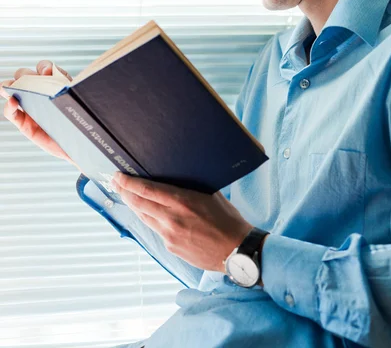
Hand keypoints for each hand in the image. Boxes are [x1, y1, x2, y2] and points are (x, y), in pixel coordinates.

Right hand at [0, 60, 80, 169]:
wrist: (79, 147)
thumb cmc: (81, 123)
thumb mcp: (80, 104)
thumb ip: (75, 92)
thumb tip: (68, 83)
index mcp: (54, 85)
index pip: (45, 68)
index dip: (44, 67)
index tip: (48, 72)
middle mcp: (40, 93)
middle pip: (25, 75)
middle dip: (25, 74)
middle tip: (31, 81)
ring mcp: (30, 107)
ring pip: (13, 90)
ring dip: (9, 85)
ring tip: (11, 87)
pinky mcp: (24, 124)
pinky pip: (12, 113)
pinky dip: (9, 107)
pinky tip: (12, 103)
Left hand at [111, 172, 252, 271]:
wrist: (236, 251)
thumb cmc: (227, 220)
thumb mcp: (210, 195)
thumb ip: (190, 187)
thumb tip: (176, 177)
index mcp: (182, 201)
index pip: (146, 190)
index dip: (129, 183)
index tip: (118, 176)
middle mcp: (172, 218)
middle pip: (138, 204)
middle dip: (124, 192)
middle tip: (115, 183)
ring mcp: (170, 235)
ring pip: (144, 218)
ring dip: (133, 206)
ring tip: (126, 196)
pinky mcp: (171, 248)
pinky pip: (156, 230)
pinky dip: (150, 220)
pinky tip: (149, 214)